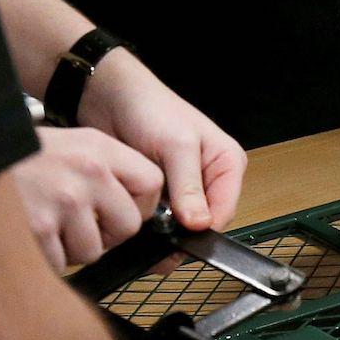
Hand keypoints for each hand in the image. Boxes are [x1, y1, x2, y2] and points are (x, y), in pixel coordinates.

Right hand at [7, 126, 163, 269]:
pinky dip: (44, 258)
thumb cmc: (18, 159)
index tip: (120, 211)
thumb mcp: (67, 146)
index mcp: (98, 147)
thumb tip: (136, 208)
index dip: (139, 205)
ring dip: (70, 248)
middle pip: (127, 225)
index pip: (151, 182)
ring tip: (45, 223)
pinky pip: (59, 263)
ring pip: (92, 251)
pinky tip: (28, 234)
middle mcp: (86, 171)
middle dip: (105, 235)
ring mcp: (63, 200)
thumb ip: (102, 171)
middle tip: (76, 224)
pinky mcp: (39, 227)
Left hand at [82, 50, 248, 230]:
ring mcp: (184, 189)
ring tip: (141, 224)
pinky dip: (148, 225)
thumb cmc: (151, 109)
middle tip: (154, 234)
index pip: (224, 212)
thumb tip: (199, 224)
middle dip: (181, 232)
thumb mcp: (176, 145)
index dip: (203, 231)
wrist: (111, 98)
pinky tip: (134, 219)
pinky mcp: (161, 194)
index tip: (177, 241)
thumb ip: (189, 185)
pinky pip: (160, 222)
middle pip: (203, 223)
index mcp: (227, 164)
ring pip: (180, 226)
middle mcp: (209, 179)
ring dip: (162, 231)